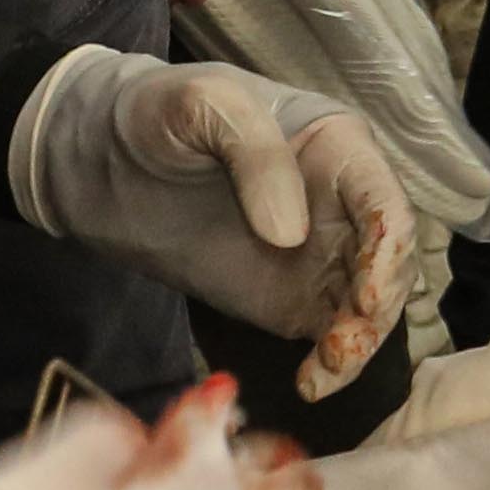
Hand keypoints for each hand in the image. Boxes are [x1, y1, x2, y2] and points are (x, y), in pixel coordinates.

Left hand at [0, 54, 416, 397]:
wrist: (99, 160)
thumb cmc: (154, 113)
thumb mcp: (201, 104)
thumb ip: (254, 152)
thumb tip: (289, 234)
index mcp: (338, 149)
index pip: (385, 202)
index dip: (388, 251)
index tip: (364, 296)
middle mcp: (342, 204)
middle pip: (391, 262)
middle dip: (378, 307)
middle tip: (342, 344)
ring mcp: (320, 256)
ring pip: (370, 306)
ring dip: (358, 343)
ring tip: (321, 373)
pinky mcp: (292, 298)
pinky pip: (330, 335)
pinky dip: (331, 365)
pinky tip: (309, 384)